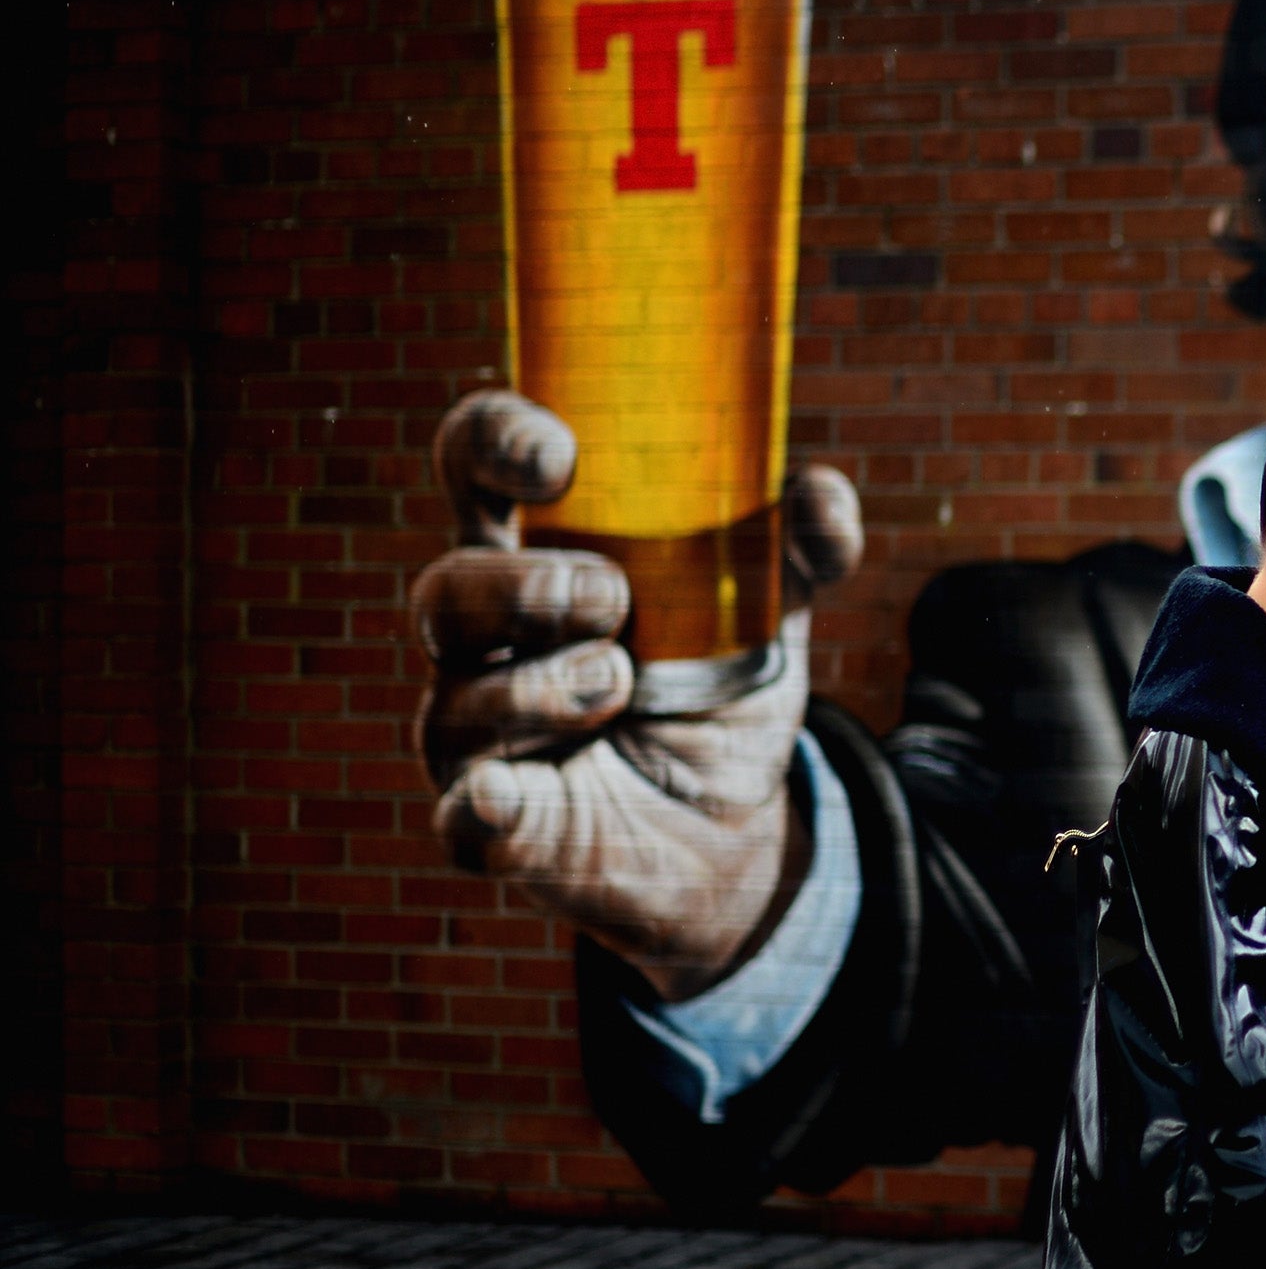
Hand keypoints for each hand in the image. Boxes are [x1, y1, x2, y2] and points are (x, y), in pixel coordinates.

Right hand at [410, 389, 862, 1001]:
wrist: (734, 824)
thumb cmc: (715, 687)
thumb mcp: (769, 609)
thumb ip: (801, 547)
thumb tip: (816, 494)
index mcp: (539, 557)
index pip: (476, 471)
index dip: (496, 441)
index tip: (562, 459)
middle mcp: (491, 643)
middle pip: (446, 591)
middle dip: (523, 586)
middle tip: (611, 597)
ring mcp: (483, 737)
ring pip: (456, 703)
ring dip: (538, 689)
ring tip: (620, 683)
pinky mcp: (503, 826)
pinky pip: (464, 821)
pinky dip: (481, 809)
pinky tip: (502, 798)